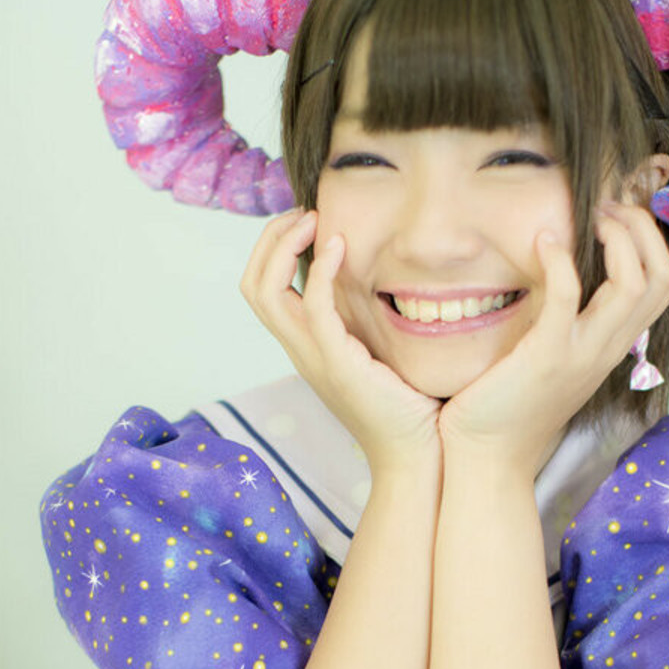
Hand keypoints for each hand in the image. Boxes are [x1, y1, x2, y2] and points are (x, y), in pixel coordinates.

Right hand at [240, 210, 442, 478]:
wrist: (416, 455)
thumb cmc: (409, 408)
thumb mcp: (380, 353)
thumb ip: (369, 320)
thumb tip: (385, 283)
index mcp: (305, 346)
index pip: (262, 288)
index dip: (274, 248)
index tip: (310, 222)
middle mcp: (299, 350)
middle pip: (252, 284)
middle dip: (271, 238)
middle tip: (306, 213)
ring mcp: (312, 357)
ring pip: (265, 291)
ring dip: (284, 244)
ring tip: (314, 220)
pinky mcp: (337, 362)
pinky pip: (313, 305)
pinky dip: (320, 269)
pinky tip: (339, 244)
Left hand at [438, 201, 668, 476]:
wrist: (489, 460)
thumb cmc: (509, 407)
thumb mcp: (555, 359)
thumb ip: (571, 325)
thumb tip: (567, 280)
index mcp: (613, 346)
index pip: (664, 285)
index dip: (653, 240)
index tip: (618, 216)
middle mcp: (608, 348)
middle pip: (663, 277)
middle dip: (644, 228)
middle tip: (608, 208)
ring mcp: (583, 352)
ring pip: (636, 283)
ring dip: (619, 236)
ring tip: (591, 216)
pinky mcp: (547, 356)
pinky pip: (569, 297)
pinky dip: (562, 260)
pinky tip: (544, 241)